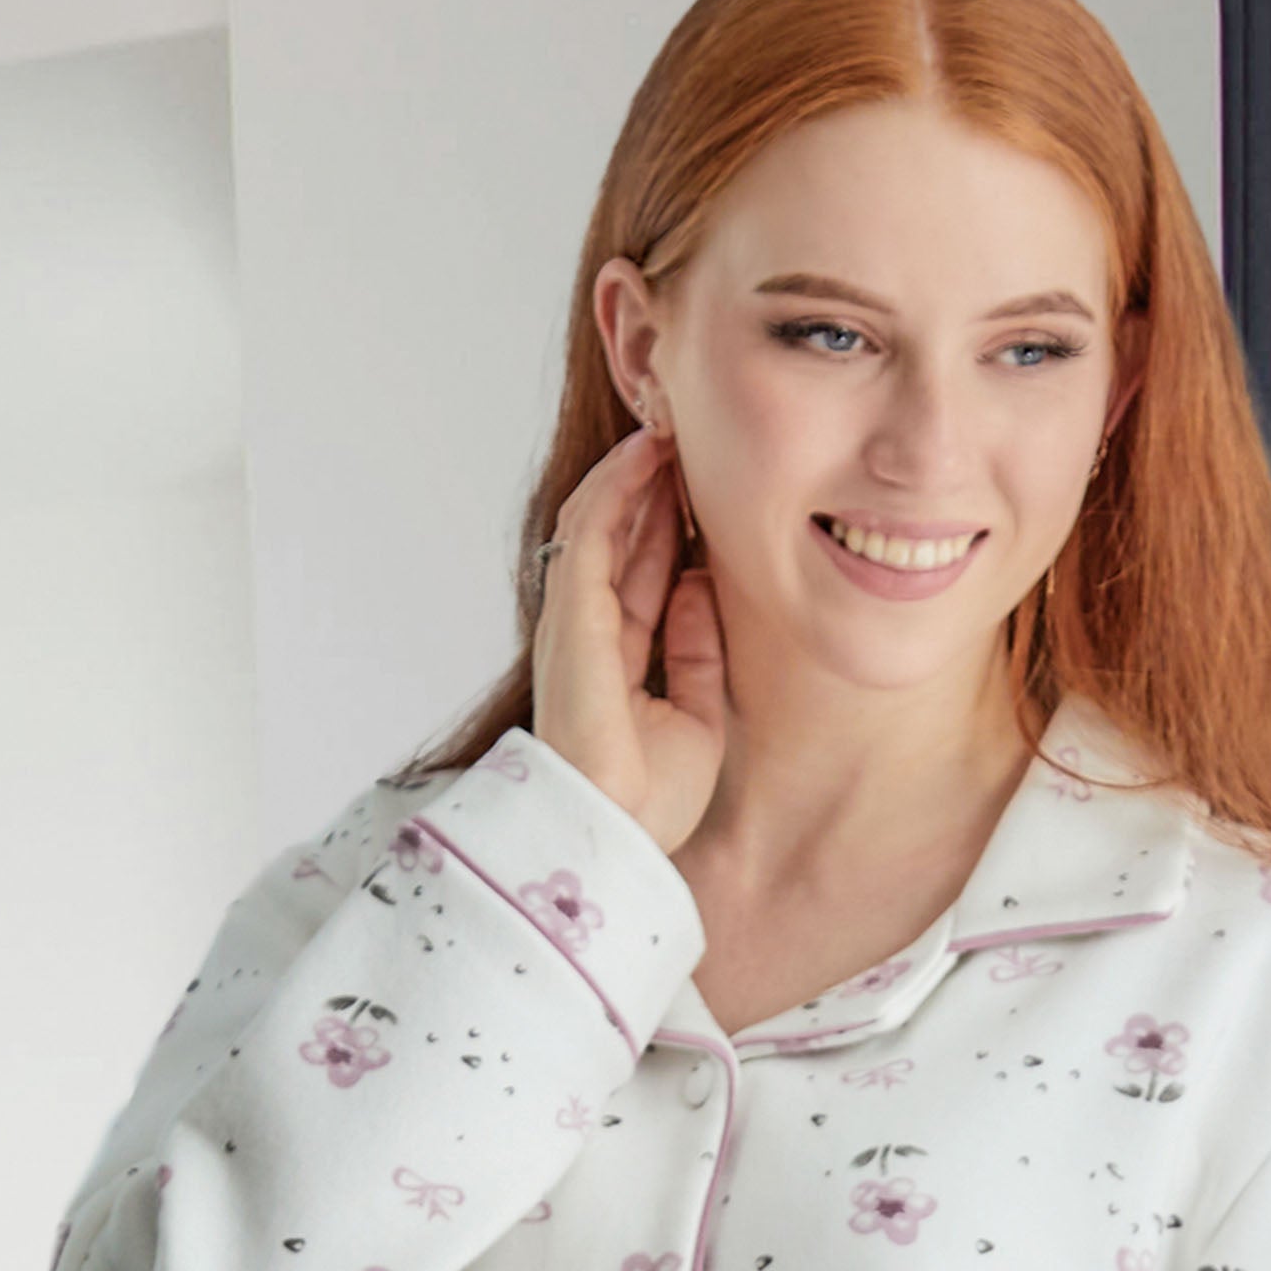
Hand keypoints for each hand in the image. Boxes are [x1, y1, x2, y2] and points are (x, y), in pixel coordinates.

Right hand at [531, 423, 728, 854]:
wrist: (619, 836)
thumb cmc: (649, 801)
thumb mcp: (696, 717)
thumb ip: (695, 652)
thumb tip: (698, 586)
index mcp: (612, 662)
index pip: (637, 576)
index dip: (663, 529)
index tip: (696, 488)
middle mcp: (585, 638)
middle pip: (615, 543)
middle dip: (647, 492)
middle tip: (684, 443)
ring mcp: (574, 626)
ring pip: (597, 527)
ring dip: (631, 478)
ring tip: (666, 433)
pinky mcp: (572, 620)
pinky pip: (590, 537)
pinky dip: (615, 491)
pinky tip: (644, 457)